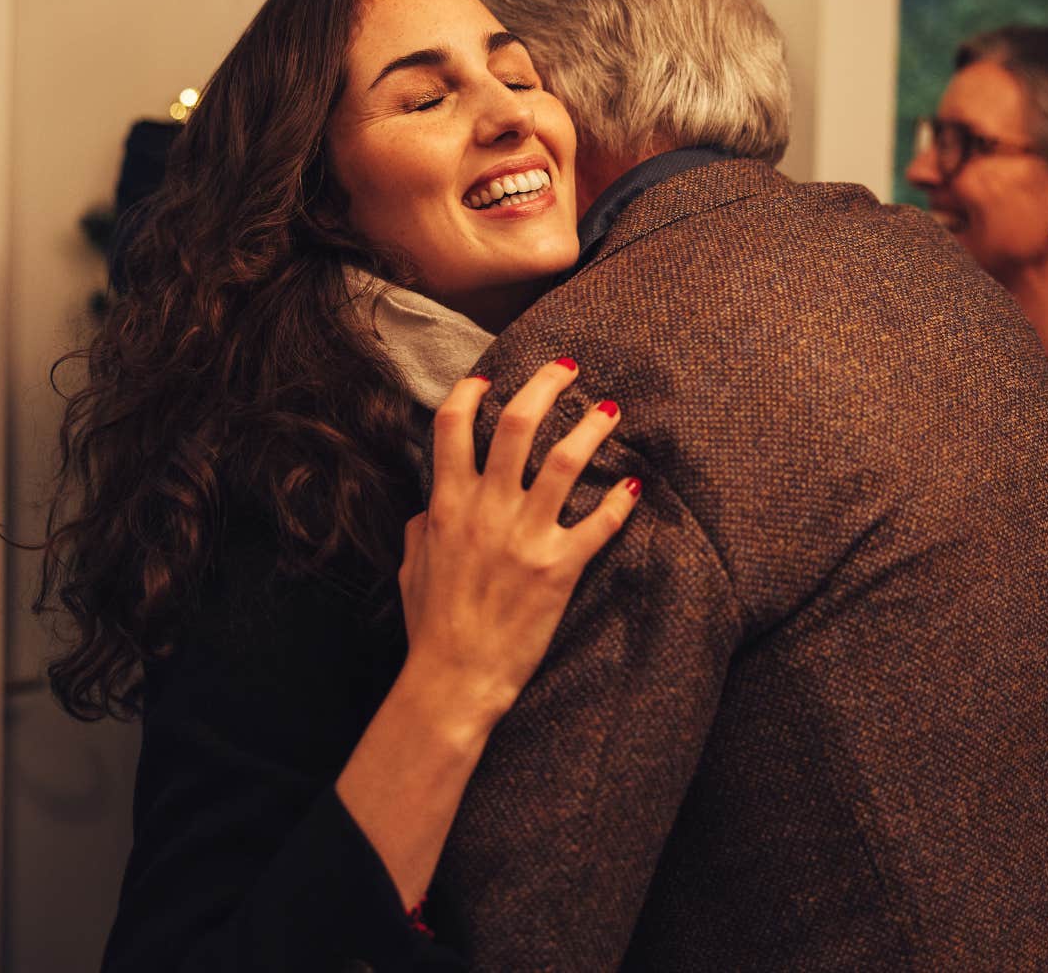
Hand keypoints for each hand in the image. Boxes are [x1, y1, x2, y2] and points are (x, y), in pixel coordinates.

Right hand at [396, 358, 639, 733]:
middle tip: (567, 369)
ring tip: (611, 409)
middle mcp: (487, 510)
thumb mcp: (412, 565)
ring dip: (593, 428)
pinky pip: (599, 524)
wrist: (454, 678)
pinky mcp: (559, 568)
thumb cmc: (431, 625)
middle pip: (517, 423)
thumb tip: (431, 504)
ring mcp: (525, 536)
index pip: (453, 425)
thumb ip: (424, 524)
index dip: (472, 391)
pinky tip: (634, 485)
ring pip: (566, 461)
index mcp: (447, 504)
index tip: (491, 378)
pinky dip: (622, 501)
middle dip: (546, 385)